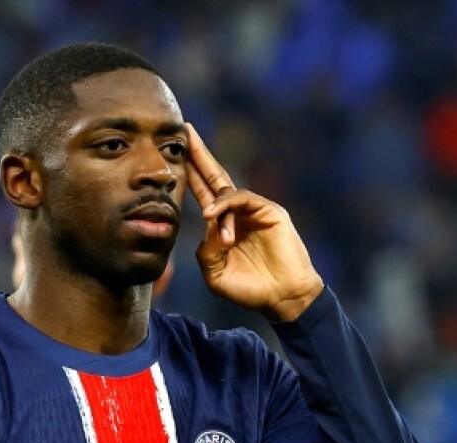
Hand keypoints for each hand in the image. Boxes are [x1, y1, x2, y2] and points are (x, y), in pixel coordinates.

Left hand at [185, 123, 325, 321]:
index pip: (203, 191)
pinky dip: (226, 204)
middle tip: (184, 129)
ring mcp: (255, 210)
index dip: (189, 172)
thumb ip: (205, 251)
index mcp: (223, 224)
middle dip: (198, 153)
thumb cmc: (251, 290)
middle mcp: (238, 212)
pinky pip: (243, 199)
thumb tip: (207, 224)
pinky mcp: (270, 211)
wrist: (283, 298)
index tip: (173, 153)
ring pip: (226, 192)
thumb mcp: (216, 275)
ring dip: (214, 206)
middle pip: (214, 176)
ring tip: (208, 218)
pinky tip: (213, 214)